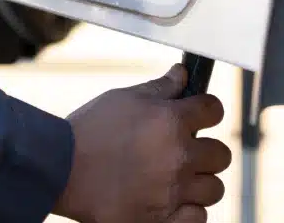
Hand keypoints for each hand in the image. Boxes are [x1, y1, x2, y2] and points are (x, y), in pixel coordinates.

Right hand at [55, 65, 229, 222]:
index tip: (201, 114)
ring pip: (214, 189)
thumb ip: (160, 88)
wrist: (63, 170)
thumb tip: (182, 75)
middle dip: (206, 149)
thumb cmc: (91, 130)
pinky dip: (190, 210)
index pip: (214, 110)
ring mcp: (173, 193)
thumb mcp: (126, 98)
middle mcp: (179, 157)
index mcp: (172, 122)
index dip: (208, 110)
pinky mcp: (163, 221)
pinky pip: (199, 218)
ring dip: (200, 181)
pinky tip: (174, 200)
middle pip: (221, 154)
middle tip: (188, 149)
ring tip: (179, 177)